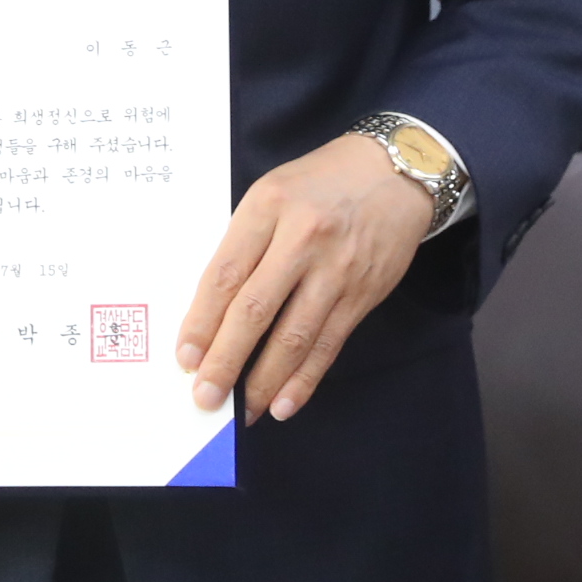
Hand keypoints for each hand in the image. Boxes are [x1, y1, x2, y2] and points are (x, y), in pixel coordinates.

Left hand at [176, 131, 430, 423]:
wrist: (396, 171)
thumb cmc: (321, 181)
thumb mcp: (272, 191)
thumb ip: (245, 240)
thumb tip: (214, 308)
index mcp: (267, 206)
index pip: (226, 273)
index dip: (203, 321)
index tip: (185, 357)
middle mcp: (302, 238)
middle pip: (255, 309)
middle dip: (226, 360)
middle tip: (205, 397)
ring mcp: (335, 269)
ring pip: (293, 336)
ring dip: (265, 380)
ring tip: (242, 410)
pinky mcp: (363, 293)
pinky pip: (328, 344)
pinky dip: (305, 379)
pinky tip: (285, 403)